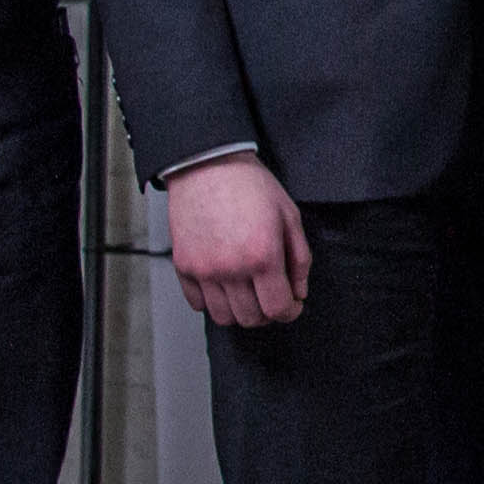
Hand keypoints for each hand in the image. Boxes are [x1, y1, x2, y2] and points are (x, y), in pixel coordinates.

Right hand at [168, 156, 311, 329]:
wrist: (207, 165)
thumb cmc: (251, 186)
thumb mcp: (289, 216)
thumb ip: (299, 259)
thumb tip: (299, 292)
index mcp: (262, 256)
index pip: (278, 308)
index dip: (291, 311)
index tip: (292, 305)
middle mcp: (231, 269)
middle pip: (251, 318)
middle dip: (267, 313)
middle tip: (271, 296)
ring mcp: (203, 270)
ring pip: (223, 317)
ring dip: (240, 310)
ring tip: (248, 292)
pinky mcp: (183, 266)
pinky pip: (198, 304)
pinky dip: (213, 301)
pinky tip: (224, 285)